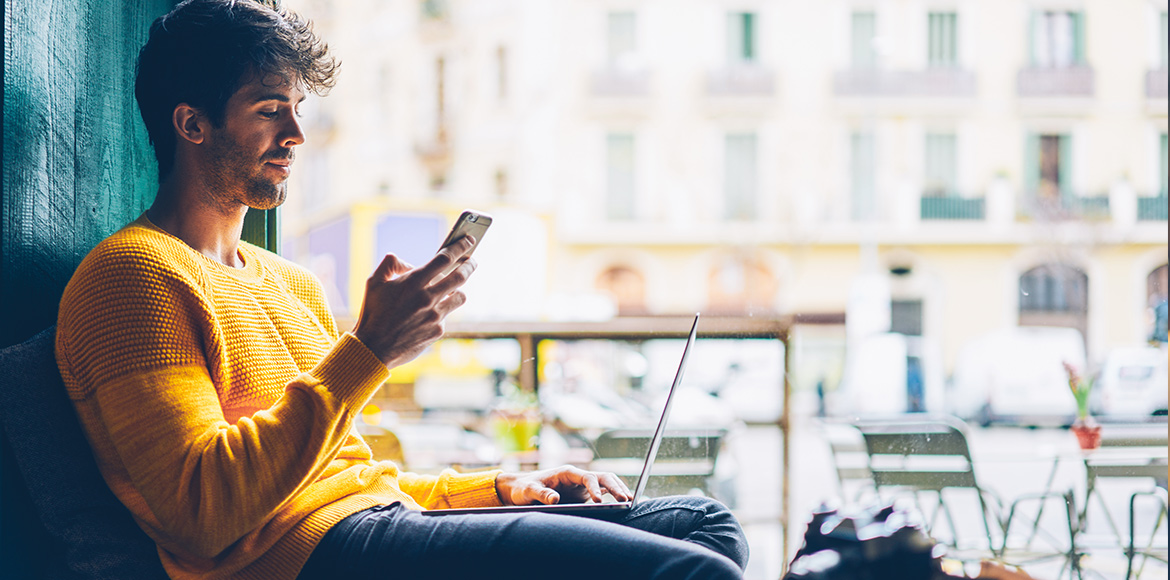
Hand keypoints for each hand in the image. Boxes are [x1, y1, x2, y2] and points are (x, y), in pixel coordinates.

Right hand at [352, 236, 476, 368]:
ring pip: (460, 296)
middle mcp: (427, 297)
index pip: (444, 258)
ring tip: (453, 287)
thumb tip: (409, 264)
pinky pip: (447, 316)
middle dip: (470, 265)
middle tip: (472, 261)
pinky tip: (432, 312)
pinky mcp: (438, 330)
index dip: (460, 247)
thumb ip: (391, 264)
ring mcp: (435, 315)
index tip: (469, 240)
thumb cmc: (373, 313)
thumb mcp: (373, 282)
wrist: (374, 348)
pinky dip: (442, 311)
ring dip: (458, 290)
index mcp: (413, 281)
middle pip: (460, 276)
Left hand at [495, 466, 632, 505]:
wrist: (521, 488)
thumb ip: (540, 494)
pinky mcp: (583, 495)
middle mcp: (577, 477)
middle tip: (626, 499)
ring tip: (630, 502)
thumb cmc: (524, 488)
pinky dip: (613, 497)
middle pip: (602, 477)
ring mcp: (582, 485)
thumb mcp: (528, 491)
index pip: (586, 477)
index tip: (598, 500)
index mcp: (566, 473)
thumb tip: (554, 500)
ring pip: (606, 483)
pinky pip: (603, 493)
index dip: (594, 487)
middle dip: (615, 486)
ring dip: (618, 489)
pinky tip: (623, 506)